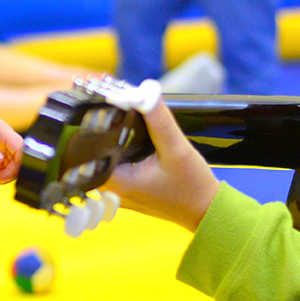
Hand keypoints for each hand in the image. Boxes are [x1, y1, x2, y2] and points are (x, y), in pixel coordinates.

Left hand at [0, 109, 21, 185]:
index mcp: (6, 134)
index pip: (21, 149)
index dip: (18, 163)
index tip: (8, 173)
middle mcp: (7, 142)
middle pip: (17, 160)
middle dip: (10, 172)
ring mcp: (1, 148)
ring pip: (11, 165)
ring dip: (5, 175)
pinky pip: (3, 167)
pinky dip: (0, 174)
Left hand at [101, 96, 218, 231]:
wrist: (207, 210)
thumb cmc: (193, 187)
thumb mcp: (177, 149)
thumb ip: (159, 120)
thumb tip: (145, 90)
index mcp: (116, 183)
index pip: (92, 146)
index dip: (99, 121)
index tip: (110, 101)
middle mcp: (112, 189)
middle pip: (100, 147)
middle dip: (112, 126)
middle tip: (124, 104)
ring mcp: (119, 190)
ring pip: (110, 152)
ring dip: (120, 135)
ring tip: (132, 116)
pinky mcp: (129, 187)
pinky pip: (121, 160)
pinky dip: (128, 146)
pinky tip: (140, 135)